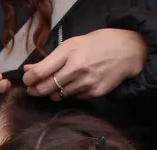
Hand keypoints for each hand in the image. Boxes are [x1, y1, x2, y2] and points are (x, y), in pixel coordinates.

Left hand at [23, 29, 147, 99]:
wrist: (128, 51)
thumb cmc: (97, 45)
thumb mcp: (72, 45)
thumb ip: (50, 59)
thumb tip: (28, 71)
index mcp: (70, 52)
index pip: (41, 72)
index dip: (29, 79)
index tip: (27, 80)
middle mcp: (77, 68)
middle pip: (46, 88)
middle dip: (36, 90)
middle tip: (34, 90)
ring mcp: (86, 82)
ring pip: (59, 96)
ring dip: (53, 93)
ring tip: (56, 85)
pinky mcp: (95, 93)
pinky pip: (74, 98)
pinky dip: (70, 94)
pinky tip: (76, 85)